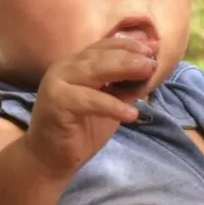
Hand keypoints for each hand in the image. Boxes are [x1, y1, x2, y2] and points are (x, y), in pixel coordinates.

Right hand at [23, 37, 156, 177]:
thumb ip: (124, 86)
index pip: (104, 46)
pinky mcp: (56, 102)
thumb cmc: (81, 131)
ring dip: (124, 69)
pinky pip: (89, 100)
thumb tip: (150, 70)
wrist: (50, 159)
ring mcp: (57, 82)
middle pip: (101, 54)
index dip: (129, 44)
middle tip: (153, 61)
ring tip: (148, 72)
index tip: (154, 48)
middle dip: (130, 55)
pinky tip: (131, 114)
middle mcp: (65, 67)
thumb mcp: (110, 103)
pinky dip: (112, 105)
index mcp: (76, 64)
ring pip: (94, 70)